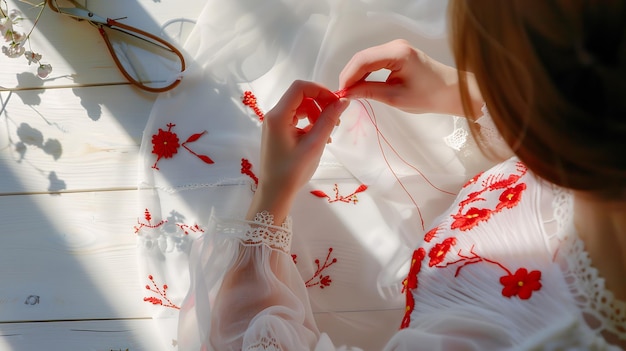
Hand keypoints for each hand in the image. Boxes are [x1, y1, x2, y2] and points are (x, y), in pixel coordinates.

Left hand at [246, 80, 348, 223]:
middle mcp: (273, 115)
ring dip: (317, 115)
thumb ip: (329, 120)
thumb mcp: (315, 144)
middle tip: (336, 120)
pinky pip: (296, 119)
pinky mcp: (278, 132)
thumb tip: (343, 101)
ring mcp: (274, 124)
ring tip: (328, 134)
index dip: (320, 90)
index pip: (300, 87)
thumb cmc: (293, 171)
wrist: (275, 193)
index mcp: (278, 116)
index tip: (336, 103)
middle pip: (301, 96)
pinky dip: (310, 123)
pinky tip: (319, 138)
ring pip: (300, 107)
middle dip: (320, 104)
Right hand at [339, 39, 481, 116]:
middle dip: (350, 75)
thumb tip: (348, 92)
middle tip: (343, 94)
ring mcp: (396, 47)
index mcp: (397, 53)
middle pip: (362, 57)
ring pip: (366, 58)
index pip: (363, 61)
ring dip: (356, 74)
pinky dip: (365, 72)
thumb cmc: (428, 96)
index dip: (348, 76)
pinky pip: (374, 60)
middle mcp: (395, 45)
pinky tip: (361, 85)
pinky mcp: (396, 53)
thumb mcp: (395, 97)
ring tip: (350, 92)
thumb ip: (369, 92)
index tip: (341, 93)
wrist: (450, 91)